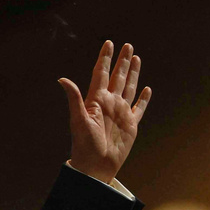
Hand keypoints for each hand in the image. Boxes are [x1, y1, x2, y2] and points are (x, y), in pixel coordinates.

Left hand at [58, 41, 151, 183]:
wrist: (95, 166)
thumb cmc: (84, 145)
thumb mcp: (78, 120)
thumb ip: (74, 99)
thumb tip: (61, 79)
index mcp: (97, 99)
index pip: (101, 73)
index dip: (105, 58)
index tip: (109, 43)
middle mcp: (110, 103)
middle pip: (118, 77)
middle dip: (123, 61)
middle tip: (128, 45)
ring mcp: (121, 113)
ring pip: (129, 88)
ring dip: (133, 74)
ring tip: (137, 59)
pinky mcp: (131, 125)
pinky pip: (139, 108)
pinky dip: (144, 99)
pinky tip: (147, 89)